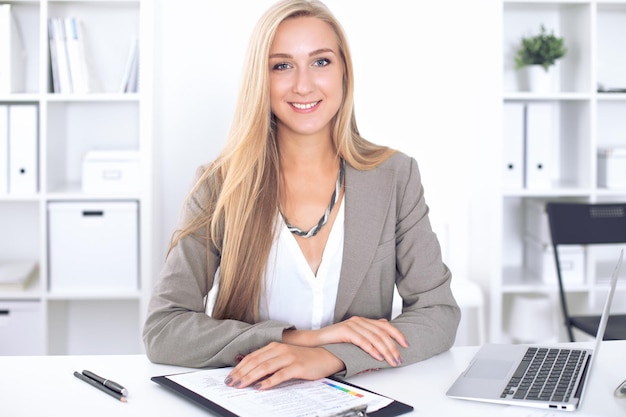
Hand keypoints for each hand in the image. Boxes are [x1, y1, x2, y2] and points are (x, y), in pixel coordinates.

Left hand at [224, 342, 343, 389]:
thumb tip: (251, 372)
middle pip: (256, 362)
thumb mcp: (284, 356)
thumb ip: (269, 361)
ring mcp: (288, 357)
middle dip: (241, 373)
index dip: (239, 367)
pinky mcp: (297, 366)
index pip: (252, 357)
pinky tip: (260, 387)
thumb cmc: (303, 358)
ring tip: (241, 385)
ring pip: (264, 367)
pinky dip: (268, 381)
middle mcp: (280, 350)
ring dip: (250, 377)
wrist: (325, 356)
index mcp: (275, 346)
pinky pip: (280, 375)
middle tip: (231, 383)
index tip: (230, 376)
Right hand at [284, 316, 408, 366]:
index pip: (385, 326)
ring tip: (391, 360)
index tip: (406, 345)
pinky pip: (363, 341)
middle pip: (382, 333)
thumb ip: (368, 332)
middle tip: (399, 358)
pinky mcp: (345, 331)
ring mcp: (352, 325)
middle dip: (393, 347)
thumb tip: (384, 324)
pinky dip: (372, 349)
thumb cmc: (335, 340)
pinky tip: (378, 357)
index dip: (397, 334)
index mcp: (363, 320)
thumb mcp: (354, 335)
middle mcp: (359, 320)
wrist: (316, 340)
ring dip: (385, 350)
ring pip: (374, 337)